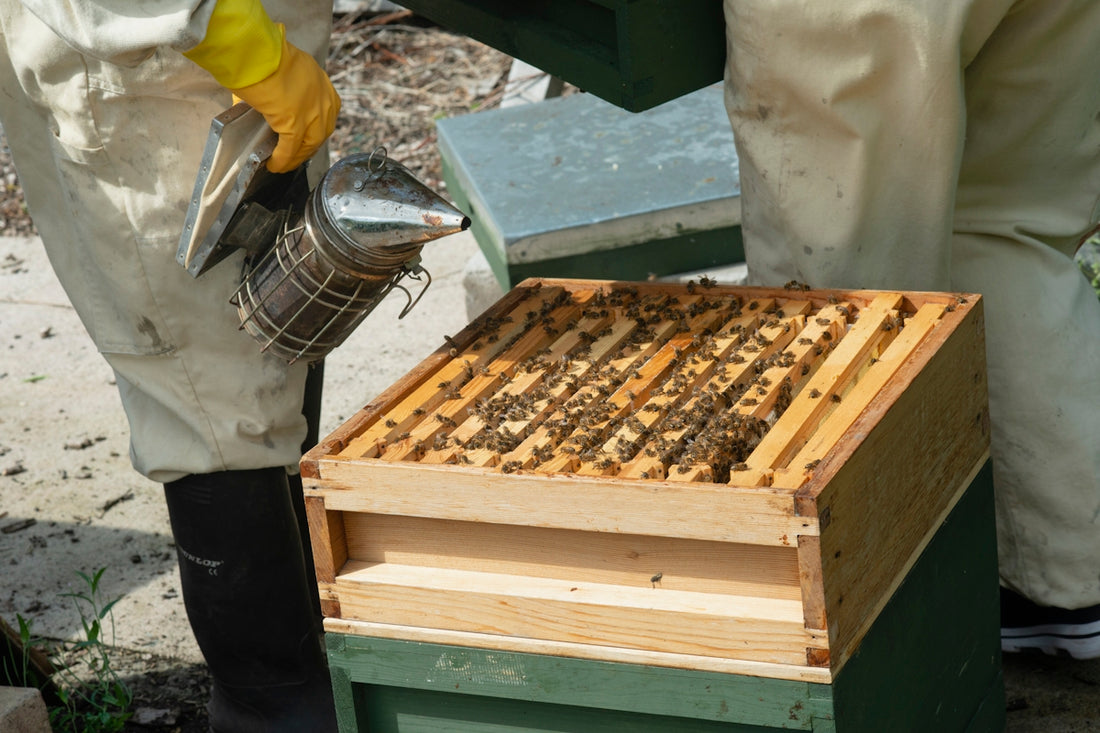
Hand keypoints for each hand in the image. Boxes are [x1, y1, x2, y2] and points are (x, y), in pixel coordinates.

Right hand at [231, 30, 340, 172]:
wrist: (255, 50)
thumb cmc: (260, 52)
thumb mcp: (284, 66)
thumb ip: (283, 85)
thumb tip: (267, 101)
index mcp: (321, 82)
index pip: (326, 113)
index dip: (315, 129)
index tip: (305, 139)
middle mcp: (323, 99)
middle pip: (321, 132)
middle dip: (308, 147)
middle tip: (294, 156)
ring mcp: (312, 113)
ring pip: (309, 144)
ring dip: (296, 157)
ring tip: (283, 164)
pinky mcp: (295, 124)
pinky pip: (290, 149)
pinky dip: (282, 160)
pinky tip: (274, 165)